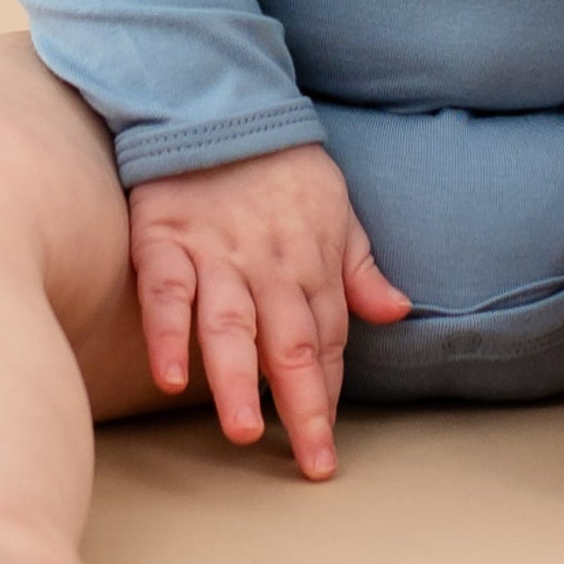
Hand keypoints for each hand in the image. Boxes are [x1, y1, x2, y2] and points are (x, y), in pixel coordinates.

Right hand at [128, 145, 410, 475]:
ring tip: (246, 432)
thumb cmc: (284, 167)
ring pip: (231, 326)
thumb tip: (397, 312)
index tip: (328, 446)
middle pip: (290, 343)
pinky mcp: (165, 241)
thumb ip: (359, 267)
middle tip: (310, 462)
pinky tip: (171, 378)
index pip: (328, 341)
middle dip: (302, 406)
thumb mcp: (338, 208)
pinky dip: (168, 334)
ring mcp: (216, 256)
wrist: (220, 102)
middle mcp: (269, 266)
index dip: (329, 394)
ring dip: (239, 380)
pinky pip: (166, 293)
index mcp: (313, 262)